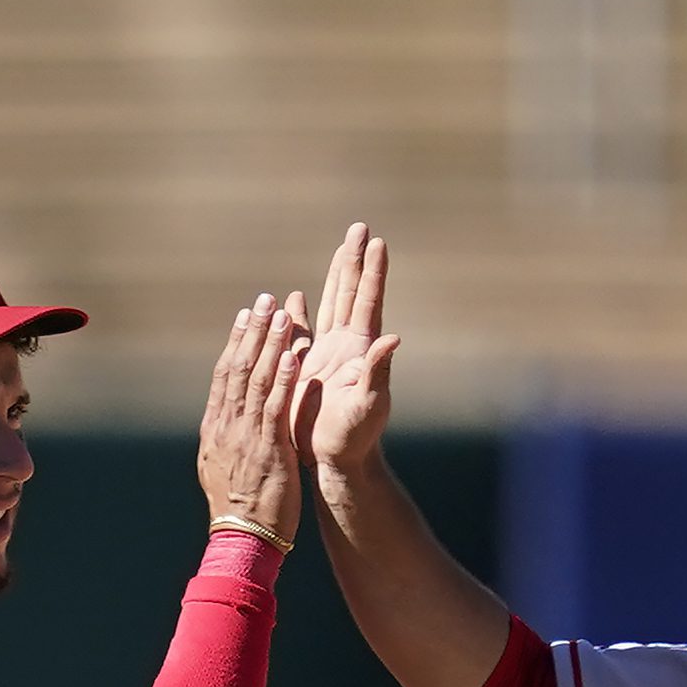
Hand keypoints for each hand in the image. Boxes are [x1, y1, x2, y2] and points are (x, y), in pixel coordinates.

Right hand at [195, 290, 319, 543]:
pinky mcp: (269, 448)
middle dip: (253, 332)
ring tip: (283, 315)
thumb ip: (226, 439)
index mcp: (215, 428)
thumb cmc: (237, 508)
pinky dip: (286, 379)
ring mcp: (246, 436)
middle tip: (263, 301)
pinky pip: (277, 407)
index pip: (224, 376)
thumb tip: (225, 421)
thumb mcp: (222, 467)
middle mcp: (227, 426)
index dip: (236, 343)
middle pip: (239, 369)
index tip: (244, 316)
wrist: (241, 540)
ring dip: (272, 346)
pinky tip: (296, 355)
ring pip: (258, 381)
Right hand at [300, 221, 402, 482]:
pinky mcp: (307, 369)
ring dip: (335, 277)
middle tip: (359, 227)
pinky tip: (294, 297)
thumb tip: (392, 339)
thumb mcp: (368, 404)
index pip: (367, 301)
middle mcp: (346, 346)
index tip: (375, 241)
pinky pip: (302, 332)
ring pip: (331, 305)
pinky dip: (299, 312)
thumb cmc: (356, 436)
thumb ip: (377, 371)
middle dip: (353, 260)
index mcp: (360, 349)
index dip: (372, 271)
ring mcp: (327, 355)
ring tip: (340, 249)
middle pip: (350, 293)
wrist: (334, 458)